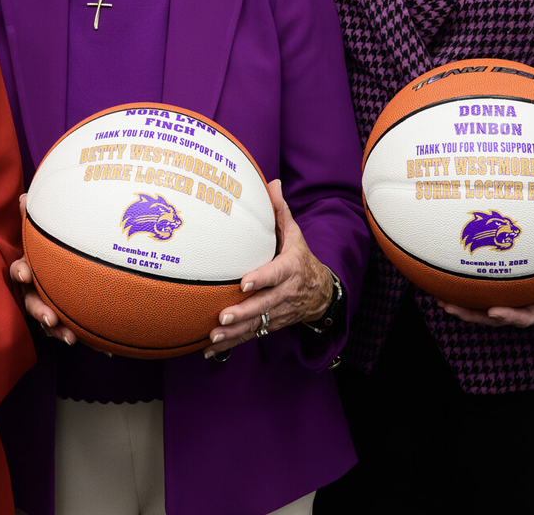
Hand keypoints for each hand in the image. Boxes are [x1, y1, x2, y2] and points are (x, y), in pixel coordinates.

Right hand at [12, 195, 76, 345]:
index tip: (27, 275)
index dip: (21, 272)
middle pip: (31, 302)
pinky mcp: (64, 319)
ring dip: (58, 330)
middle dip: (39, 311)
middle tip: (49, 318)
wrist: (67, 271)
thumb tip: (24, 196)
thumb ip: (33, 219)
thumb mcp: (42, 234)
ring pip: (49, 321)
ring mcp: (47, 306)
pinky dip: (87, 339)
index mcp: (29, 269)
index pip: (19, 270)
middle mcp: (34, 290)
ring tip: (70, 338)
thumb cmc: (49, 250)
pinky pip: (73, 329)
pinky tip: (105, 349)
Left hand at [206, 180, 333, 356]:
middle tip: (223, 316)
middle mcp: (285, 294)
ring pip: (257, 325)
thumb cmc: (301, 259)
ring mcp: (278, 312)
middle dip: (244, 312)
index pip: (276, 274)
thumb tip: (272, 183)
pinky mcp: (271, 325)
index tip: (244, 283)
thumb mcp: (295, 236)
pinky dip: (231, 344)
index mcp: (290, 269)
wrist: (323, 294)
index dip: (262, 279)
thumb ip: (281, 213)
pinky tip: (210, 350)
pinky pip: (251, 336)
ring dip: (235, 333)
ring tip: (214, 336)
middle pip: (265, 305)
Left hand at [439, 258, 533, 326]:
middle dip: (475, 315)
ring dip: (466, 308)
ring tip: (443, 302)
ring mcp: (518, 301)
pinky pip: (487, 296)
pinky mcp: (509, 292)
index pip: (528, 316)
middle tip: (452, 308)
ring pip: (488, 310)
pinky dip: (469, 295)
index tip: (493, 311)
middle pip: (500, 317)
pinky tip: (449, 288)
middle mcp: (530, 308)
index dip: (511, 316)